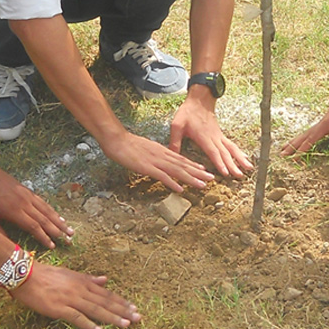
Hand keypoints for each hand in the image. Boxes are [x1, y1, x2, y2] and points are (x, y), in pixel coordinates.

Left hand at [0, 166, 73, 248]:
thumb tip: (6, 243)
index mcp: (14, 211)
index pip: (33, 227)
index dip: (44, 237)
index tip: (53, 246)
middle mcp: (24, 203)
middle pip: (44, 219)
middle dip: (57, 231)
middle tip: (70, 240)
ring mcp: (27, 196)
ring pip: (47, 210)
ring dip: (59, 221)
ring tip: (70, 229)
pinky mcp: (28, 191)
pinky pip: (43, 202)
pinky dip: (52, 210)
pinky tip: (58, 216)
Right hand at [9, 263, 140, 328]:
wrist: (25, 275)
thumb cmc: (45, 274)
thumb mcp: (69, 274)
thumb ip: (88, 278)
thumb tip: (104, 280)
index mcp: (82, 282)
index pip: (106, 293)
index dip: (121, 301)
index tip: (134, 308)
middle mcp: (80, 290)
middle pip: (105, 302)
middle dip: (122, 311)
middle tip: (138, 318)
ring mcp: (70, 299)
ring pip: (95, 310)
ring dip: (111, 318)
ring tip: (126, 325)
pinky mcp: (59, 308)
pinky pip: (77, 317)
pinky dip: (88, 324)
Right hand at [99, 131, 213, 191]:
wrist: (117, 139)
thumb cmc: (128, 144)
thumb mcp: (145, 149)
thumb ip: (154, 156)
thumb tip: (160, 162)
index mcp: (161, 151)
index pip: (181, 159)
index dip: (193, 165)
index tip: (204, 170)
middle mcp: (162, 155)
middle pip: (183, 165)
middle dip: (198, 173)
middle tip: (212, 179)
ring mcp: (155, 161)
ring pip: (177, 171)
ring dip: (191, 179)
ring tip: (202, 185)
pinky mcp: (147, 167)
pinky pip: (162, 176)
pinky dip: (172, 182)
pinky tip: (180, 189)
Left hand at [167, 97, 253, 178]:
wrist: (199, 100)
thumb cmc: (187, 113)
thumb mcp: (177, 125)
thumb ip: (175, 141)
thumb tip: (171, 155)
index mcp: (203, 137)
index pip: (212, 151)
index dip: (219, 162)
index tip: (225, 172)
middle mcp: (213, 137)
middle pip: (225, 153)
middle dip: (232, 165)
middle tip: (239, 176)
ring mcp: (219, 136)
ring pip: (231, 149)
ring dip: (240, 159)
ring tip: (249, 168)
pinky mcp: (220, 135)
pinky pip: (231, 145)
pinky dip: (239, 152)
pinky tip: (245, 158)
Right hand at [280, 93, 328, 155]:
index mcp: (326, 123)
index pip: (312, 138)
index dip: (303, 149)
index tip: (294, 157)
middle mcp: (322, 123)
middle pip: (304, 135)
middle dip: (293, 145)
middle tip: (281, 153)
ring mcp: (323, 122)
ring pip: (307, 133)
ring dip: (296, 141)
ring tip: (285, 147)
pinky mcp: (327, 122)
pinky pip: (312, 131)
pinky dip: (305, 137)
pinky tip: (303, 140)